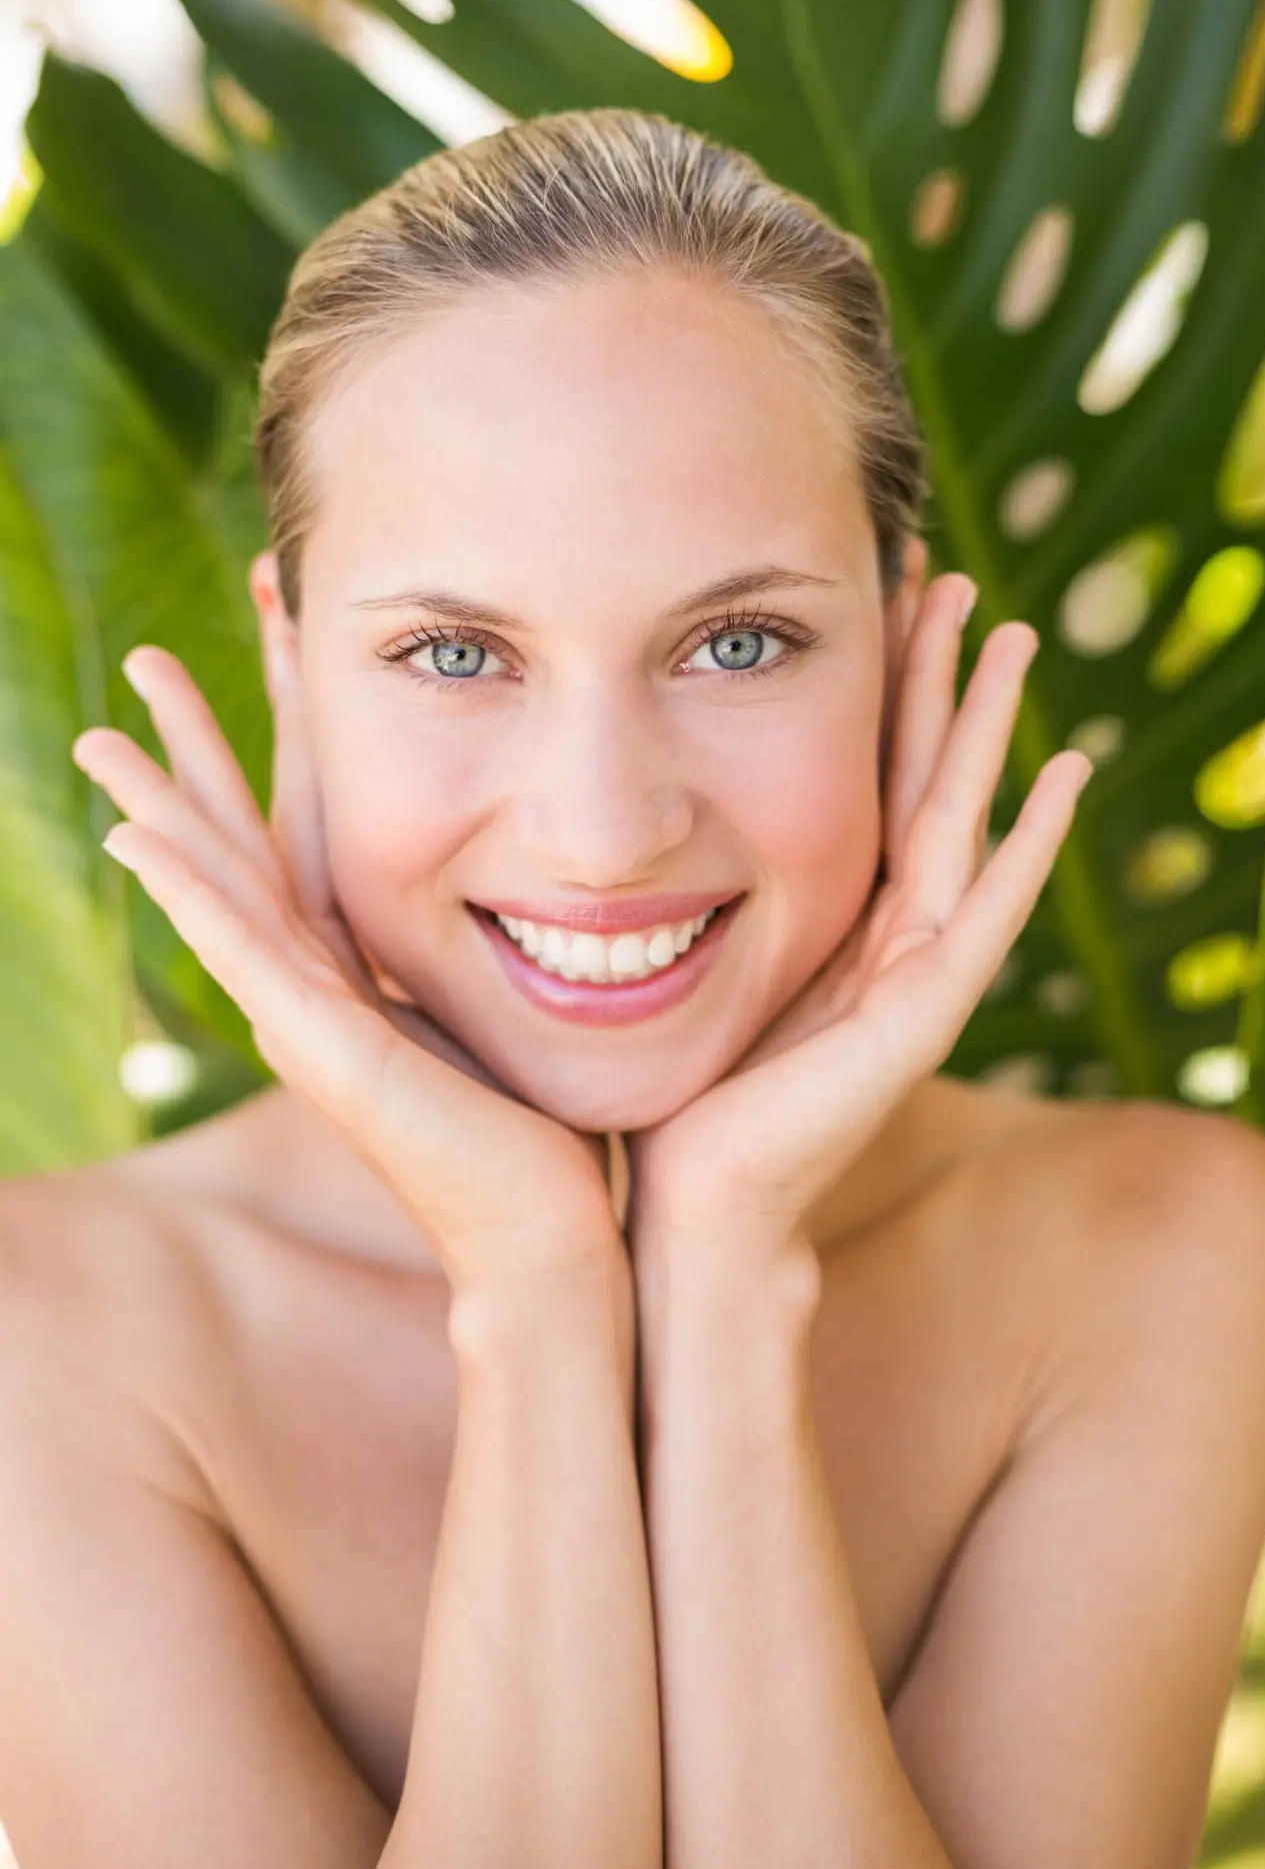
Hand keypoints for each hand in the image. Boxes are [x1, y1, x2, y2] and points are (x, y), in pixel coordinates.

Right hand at [71, 629, 620, 1291]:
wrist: (553, 1234)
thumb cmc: (553, 1128)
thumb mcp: (515, 998)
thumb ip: (509, 933)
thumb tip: (560, 872)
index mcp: (364, 962)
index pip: (312, 818)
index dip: (290, 725)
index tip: (279, 633)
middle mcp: (321, 986)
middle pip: (245, 836)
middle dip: (198, 746)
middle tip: (145, 661)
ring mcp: (311, 1020)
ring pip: (222, 887)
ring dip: (161, 807)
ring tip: (100, 737)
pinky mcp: (325, 1053)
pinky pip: (245, 956)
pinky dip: (188, 897)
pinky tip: (133, 842)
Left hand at [625, 553, 1092, 1257]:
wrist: (678, 1216)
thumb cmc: (658, 1100)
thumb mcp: (655, 964)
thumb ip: (654, 894)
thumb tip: (575, 821)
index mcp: (824, 919)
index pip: (856, 776)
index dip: (868, 686)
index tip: (865, 590)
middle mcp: (878, 938)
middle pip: (917, 778)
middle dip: (935, 676)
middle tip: (951, 573)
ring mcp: (909, 977)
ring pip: (960, 822)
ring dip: (987, 729)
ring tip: (1014, 634)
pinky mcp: (921, 1019)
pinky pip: (988, 914)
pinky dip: (1033, 847)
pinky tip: (1065, 775)